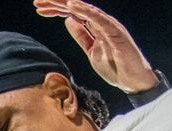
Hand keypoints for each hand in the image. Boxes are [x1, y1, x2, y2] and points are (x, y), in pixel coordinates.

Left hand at [34, 1, 158, 92]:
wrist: (134, 81)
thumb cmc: (116, 67)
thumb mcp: (91, 51)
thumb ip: (81, 36)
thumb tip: (68, 20)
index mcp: (95, 27)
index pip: (72, 14)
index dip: (55, 10)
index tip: (38, 10)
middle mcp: (101, 22)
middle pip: (76, 9)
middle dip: (56, 4)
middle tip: (37, 2)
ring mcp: (109, 25)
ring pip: (84, 10)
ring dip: (66, 4)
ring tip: (50, 1)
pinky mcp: (115, 31)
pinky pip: (98, 18)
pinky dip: (85, 10)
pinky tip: (72, 5)